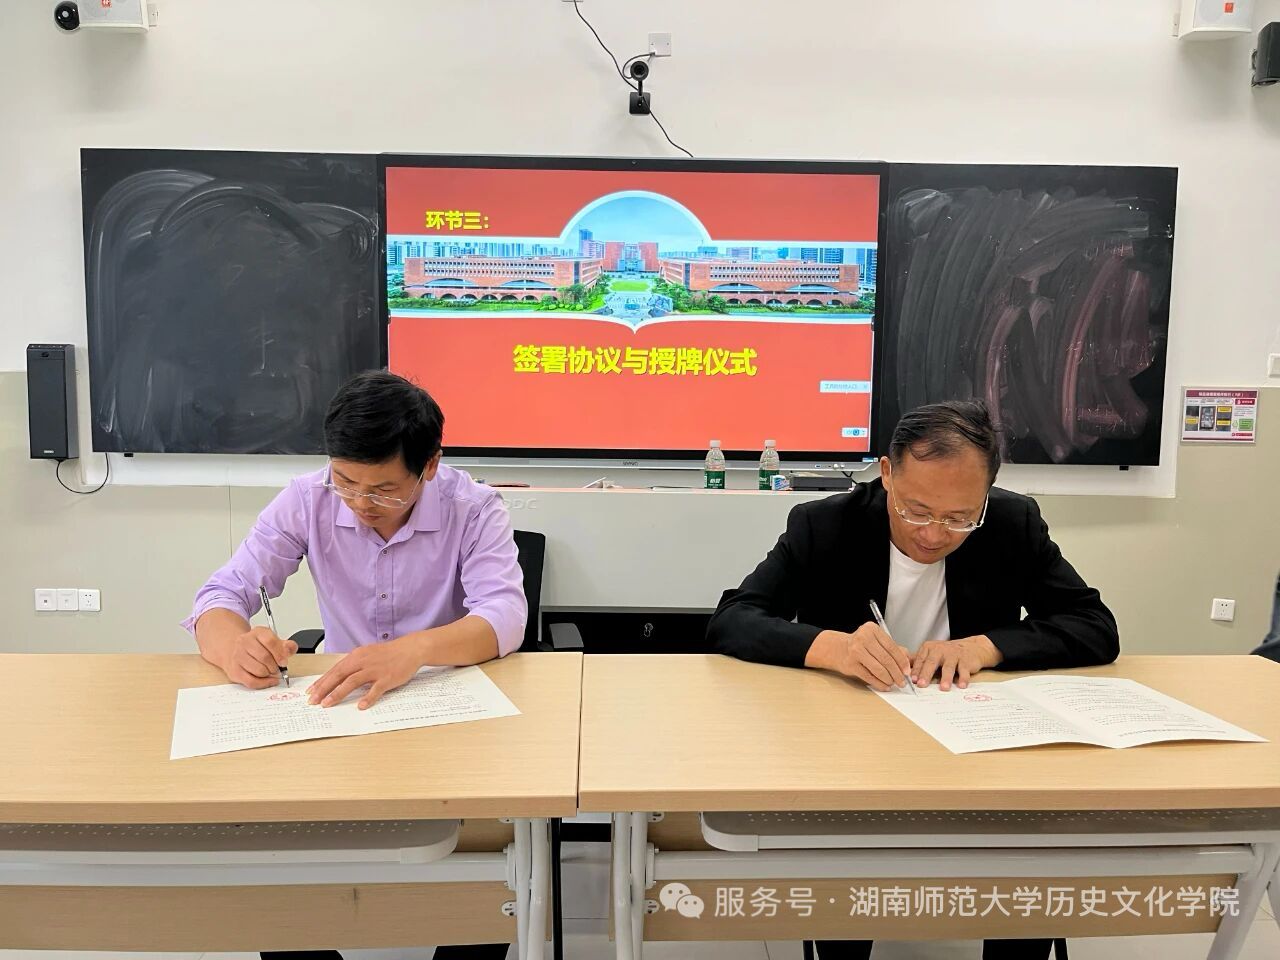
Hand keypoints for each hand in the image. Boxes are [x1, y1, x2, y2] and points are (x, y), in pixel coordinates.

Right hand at [223, 626, 296, 689]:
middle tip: (278, 668)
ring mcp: (237, 656)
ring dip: (269, 674)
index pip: (270, 641)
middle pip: (264, 657)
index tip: (284, 662)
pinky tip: (269, 680)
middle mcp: (245, 642)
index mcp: (258, 632)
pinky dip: (263, 683)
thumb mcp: (275, 642)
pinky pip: (251, 682)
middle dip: (275, 666)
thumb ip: (286, 646)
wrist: (237, 650)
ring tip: (270, 672)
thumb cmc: (259, 647)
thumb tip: (289, 649)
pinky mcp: (234, 670)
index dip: (280, 654)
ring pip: (258, 671)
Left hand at [308, 636, 422, 709]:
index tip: (311, 692)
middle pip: (339, 675)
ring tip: (327, 704)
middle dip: (323, 689)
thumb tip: (339, 678)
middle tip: (313, 701)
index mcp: (356, 656)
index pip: (334, 670)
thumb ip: (354, 666)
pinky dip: (368, 698)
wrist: (410, 649)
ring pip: (352, 682)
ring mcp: (375, 670)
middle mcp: (363, 661)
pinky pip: (375, 689)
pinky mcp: (387, 678)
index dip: (321, 682)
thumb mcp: (367, 655)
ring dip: (338, 693)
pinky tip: (361, 706)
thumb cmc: (389, 654)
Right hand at [805, 623, 911, 691]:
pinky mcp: (850, 664)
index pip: (891, 647)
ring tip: (893, 683)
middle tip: (902, 681)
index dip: (901, 661)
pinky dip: (879, 683)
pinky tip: (884, 686)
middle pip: (886, 659)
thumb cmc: (860, 645)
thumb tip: (908, 662)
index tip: (907, 671)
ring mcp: (855, 651)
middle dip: (897, 673)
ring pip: (878, 669)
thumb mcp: (876, 641)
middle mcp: (863, 638)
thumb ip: (893, 649)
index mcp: (872, 629)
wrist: (837, 649)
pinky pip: (869, 676)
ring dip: (888, 679)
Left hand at [911, 635, 1002, 690]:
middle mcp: (940, 650)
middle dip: (926, 674)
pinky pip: (964, 670)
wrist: (971, 647)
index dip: (916, 670)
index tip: (912, 680)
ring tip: (943, 688)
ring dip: (946, 678)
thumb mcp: (932, 653)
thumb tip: (902, 671)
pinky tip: (961, 686)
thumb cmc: (947, 653)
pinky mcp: (966, 661)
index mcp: (929, 648)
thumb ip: (919, 661)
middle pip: (931, 662)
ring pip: (948, 667)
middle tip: (922, 685)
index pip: (920, 660)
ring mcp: (953, 655)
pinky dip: (963, 678)